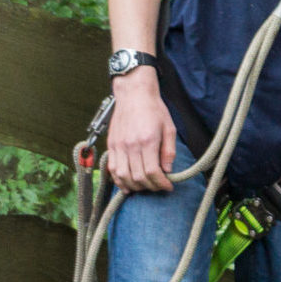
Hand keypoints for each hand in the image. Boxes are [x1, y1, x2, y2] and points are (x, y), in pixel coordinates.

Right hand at [105, 73, 177, 191]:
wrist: (134, 94)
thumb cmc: (154, 109)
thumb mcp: (169, 128)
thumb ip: (169, 151)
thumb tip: (167, 170)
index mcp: (147, 141)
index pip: (152, 172)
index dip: (161, 183)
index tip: (168, 186)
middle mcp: (130, 145)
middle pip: (137, 177)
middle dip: (150, 187)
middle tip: (158, 187)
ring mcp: (118, 146)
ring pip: (123, 175)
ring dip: (134, 186)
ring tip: (145, 187)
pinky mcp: (111, 145)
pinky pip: (112, 168)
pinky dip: (119, 180)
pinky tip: (127, 185)